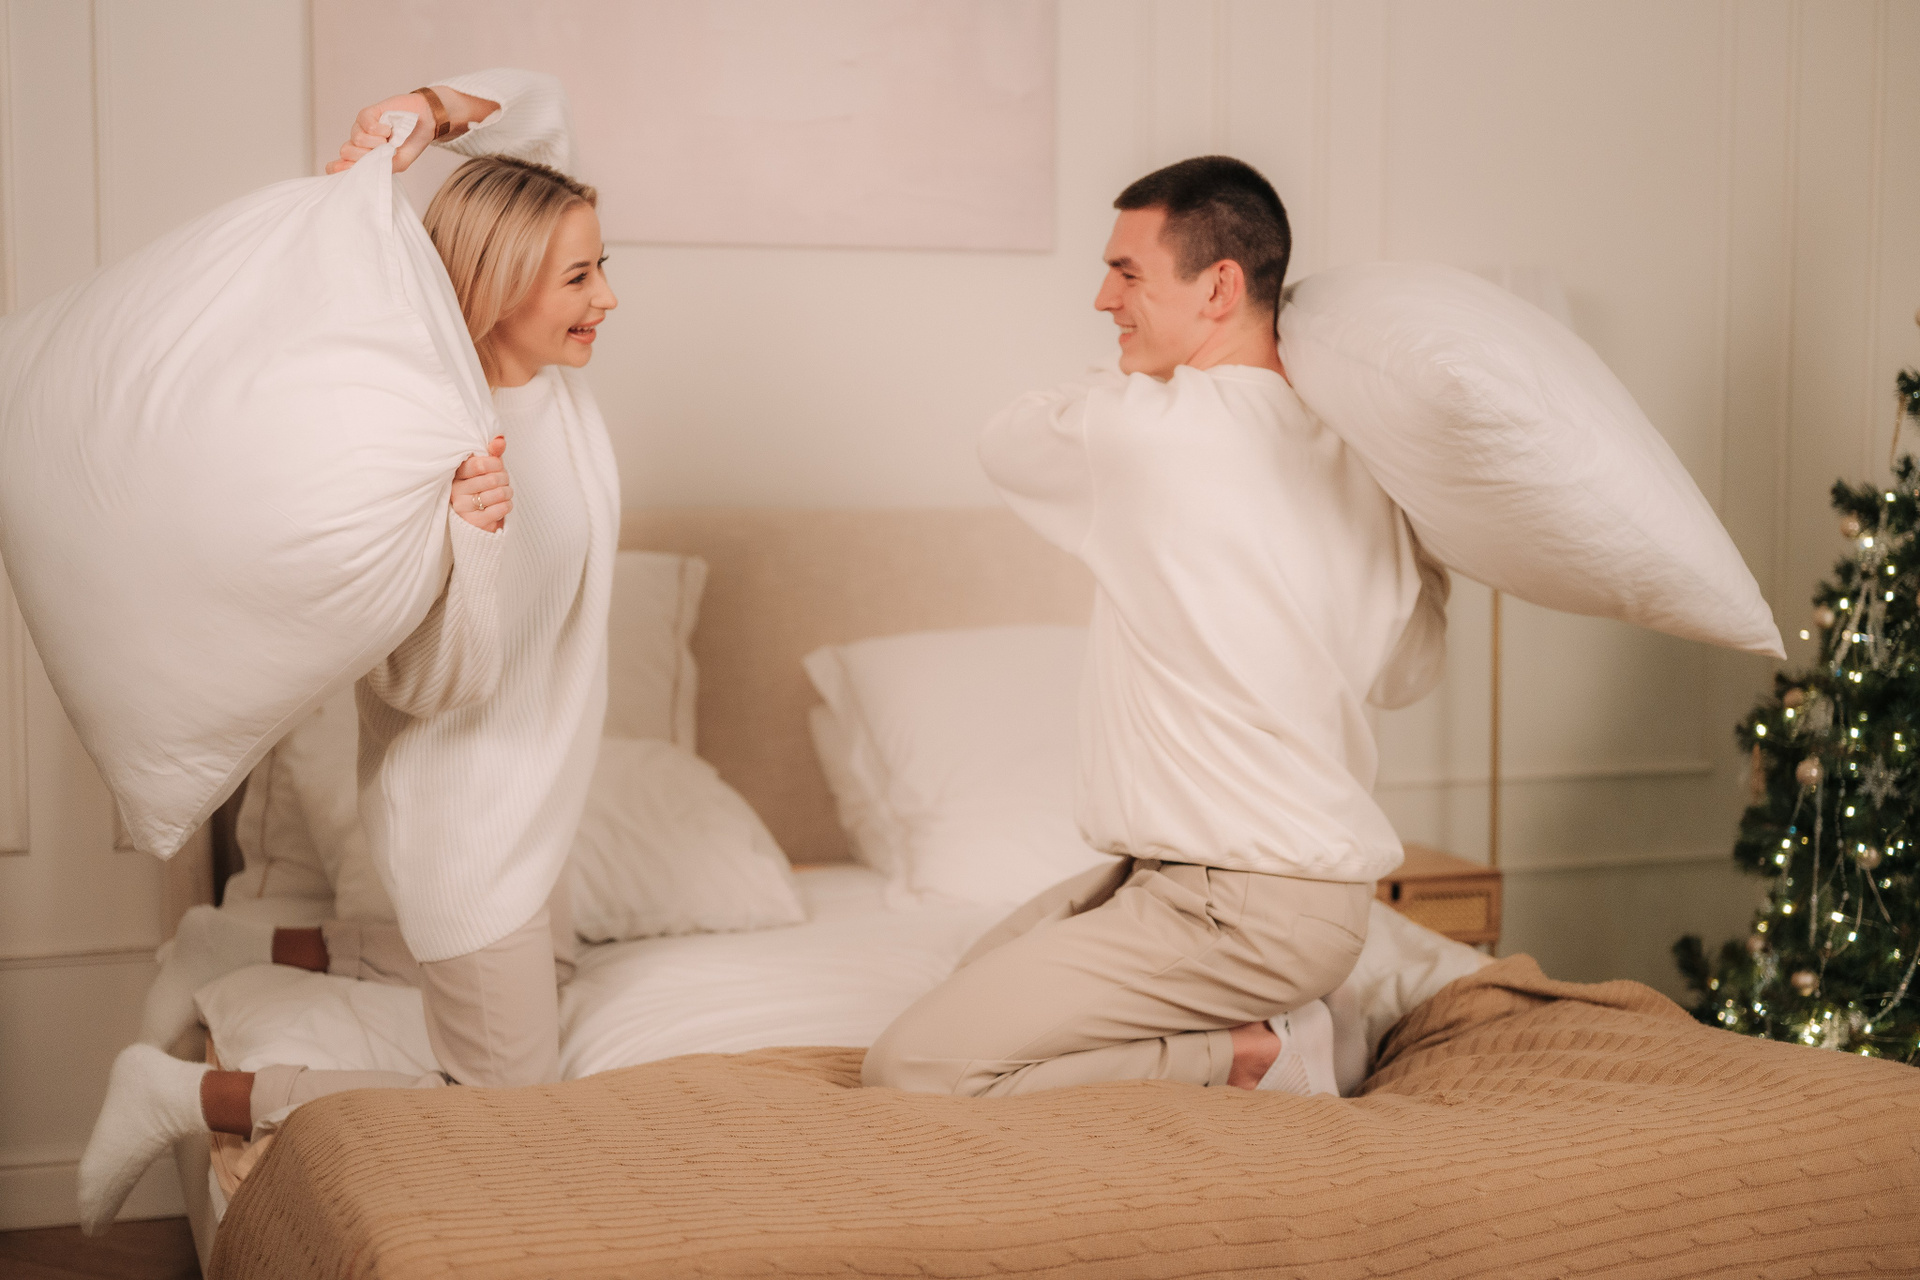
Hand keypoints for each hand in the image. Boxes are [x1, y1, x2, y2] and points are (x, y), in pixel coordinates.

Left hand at [324, 86, 498, 174]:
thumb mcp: (400, 161)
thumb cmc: (416, 139)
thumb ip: (377, 168)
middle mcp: (362, 142)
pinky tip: (385, 131)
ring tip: (388, 141)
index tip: (337, 173)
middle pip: (346, 154)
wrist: (432, 117)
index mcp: (368, 156)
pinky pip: (363, 125)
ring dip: (370, 145)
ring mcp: (365, 127)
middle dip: (360, 158)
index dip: (339, 170)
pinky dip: (374, 131)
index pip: (344, 166)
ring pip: (353, 141)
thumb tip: (349, 171)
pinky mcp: (370, 113)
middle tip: (381, 154)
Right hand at [451, 436, 511, 531]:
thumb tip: (500, 440)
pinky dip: (508, 505)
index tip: (499, 466)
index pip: (478, 464)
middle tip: (504, 481)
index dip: (496, 464)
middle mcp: (456, 489)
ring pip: (498, 494)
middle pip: (491, 480)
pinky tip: (504, 504)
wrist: (482, 516)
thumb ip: (493, 453)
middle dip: (505, 479)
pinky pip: (500, 509)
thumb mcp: (489, 467)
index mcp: (457, 473)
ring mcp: (462, 507)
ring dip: (508, 492)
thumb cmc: (485, 487)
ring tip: (504, 493)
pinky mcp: (472, 522)